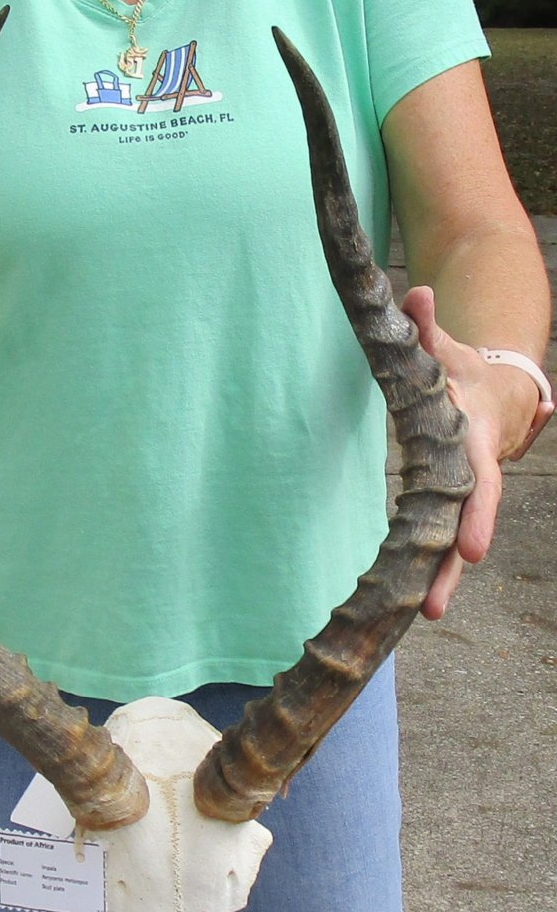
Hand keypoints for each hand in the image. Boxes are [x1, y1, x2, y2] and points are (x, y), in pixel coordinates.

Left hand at [401, 286, 538, 619]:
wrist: (496, 388)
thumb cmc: (464, 369)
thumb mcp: (447, 349)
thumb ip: (427, 329)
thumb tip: (414, 294)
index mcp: (473, 442)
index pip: (478, 484)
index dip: (475, 516)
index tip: (470, 553)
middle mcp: (473, 472)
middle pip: (465, 525)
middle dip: (450, 569)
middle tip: (432, 610)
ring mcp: (462, 490)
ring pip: (452, 539)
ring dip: (440, 578)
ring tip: (424, 617)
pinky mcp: (448, 499)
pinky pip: (440, 535)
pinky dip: (431, 565)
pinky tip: (415, 598)